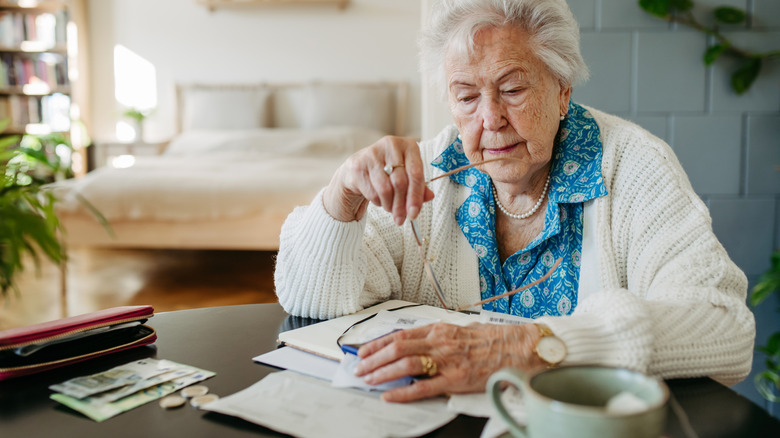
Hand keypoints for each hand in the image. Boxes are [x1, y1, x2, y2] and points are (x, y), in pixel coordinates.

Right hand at [323, 136, 434, 224]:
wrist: (359, 168)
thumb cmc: (388, 172)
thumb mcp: (407, 176)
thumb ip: (420, 186)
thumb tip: (429, 197)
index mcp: (408, 145)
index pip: (416, 173)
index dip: (416, 196)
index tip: (414, 213)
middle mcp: (391, 145)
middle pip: (400, 182)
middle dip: (402, 205)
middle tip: (401, 219)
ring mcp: (372, 153)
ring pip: (385, 189)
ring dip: (389, 205)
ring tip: (390, 208)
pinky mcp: (358, 165)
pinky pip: (372, 192)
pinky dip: (378, 202)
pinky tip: (379, 199)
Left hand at [354, 322, 544, 401]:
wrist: (521, 348)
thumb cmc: (495, 340)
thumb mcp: (463, 330)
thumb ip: (440, 336)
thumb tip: (420, 342)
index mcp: (441, 329)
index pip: (400, 334)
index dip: (378, 343)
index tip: (364, 351)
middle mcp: (441, 342)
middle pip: (397, 348)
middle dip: (374, 359)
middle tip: (359, 368)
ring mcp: (448, 361)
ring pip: (406, 364)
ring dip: (383, 373)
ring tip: (369, 380)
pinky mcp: (456, 380)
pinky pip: (424, 387)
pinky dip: (404, 392)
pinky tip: (390, 396)